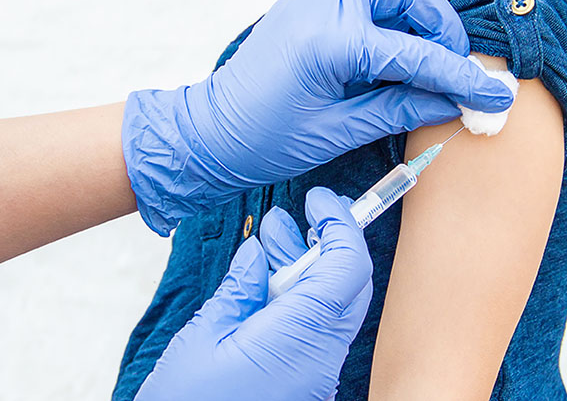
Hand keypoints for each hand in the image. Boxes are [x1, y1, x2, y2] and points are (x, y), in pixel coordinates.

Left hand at [123, 0, 513, 233]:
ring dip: (417, 23)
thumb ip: (399, 108)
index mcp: (328, 41)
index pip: (415, 52)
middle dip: (442, 24)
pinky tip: (393, 61)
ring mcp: (311, 2)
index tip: (493, 96)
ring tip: (429, 66)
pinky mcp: (306, 8)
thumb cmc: (264, 141)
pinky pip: (360, 5)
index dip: (460, 76)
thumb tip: (452, 102)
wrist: (207, 132)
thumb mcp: (338, 131)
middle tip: (456, 65)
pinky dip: (388, 27)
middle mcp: (321, 7)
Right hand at [135, 187, 371, 400]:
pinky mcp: (306, 382)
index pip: (347, 266)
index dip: (340, 224)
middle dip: (328, 239)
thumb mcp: (203, 340)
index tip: (320, 200)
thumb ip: (239, 290)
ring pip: (332, 302)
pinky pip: (317, 327)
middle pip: (347, 282)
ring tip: (274, 237)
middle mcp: (320, 358)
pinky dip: (300, 295)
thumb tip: (258, 255)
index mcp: (299, 339)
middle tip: (303, 213)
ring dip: (308, 265)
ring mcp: (317, 373)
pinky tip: (269, 279)